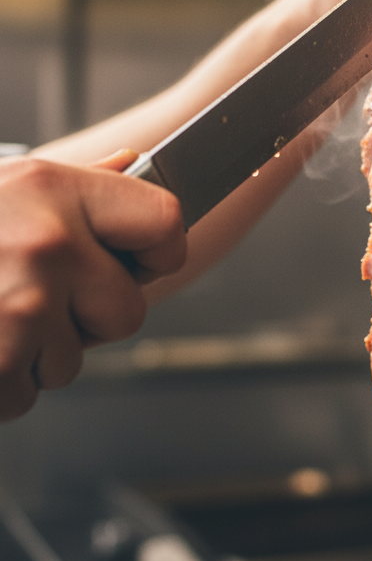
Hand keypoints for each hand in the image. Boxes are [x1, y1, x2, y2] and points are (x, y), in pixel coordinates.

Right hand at [0, 153, 184, 419]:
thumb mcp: (6, 186)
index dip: (159, 249)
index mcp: (56, 189)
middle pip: (127, 311)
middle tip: (29, 298)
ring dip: (32, 355)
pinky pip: (24, 396)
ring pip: (71, 362)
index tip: (138, 260)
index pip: (166, 221)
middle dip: (86, 318)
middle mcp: (49, 243)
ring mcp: (22, 306)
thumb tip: (131, 163)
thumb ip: (74, 182)